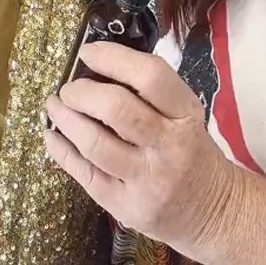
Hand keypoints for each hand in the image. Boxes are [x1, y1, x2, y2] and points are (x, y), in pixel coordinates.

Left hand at [44, 43, 242, 254]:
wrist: (213, 211)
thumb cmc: (191, 153)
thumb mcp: (186, 118)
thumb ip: (151, 95)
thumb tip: (96, 67)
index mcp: (185, 115)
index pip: (151, 77)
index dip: (113, 58)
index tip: (88, 53)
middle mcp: (168, 146)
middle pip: (117, 109)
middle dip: (82, 92)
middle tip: (68, 89)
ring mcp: (147, 179)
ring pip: (95, 144)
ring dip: (65, 120)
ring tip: (55, 107)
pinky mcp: (126, 206)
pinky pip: (85, 175)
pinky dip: (61, 152)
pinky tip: (53, 137)